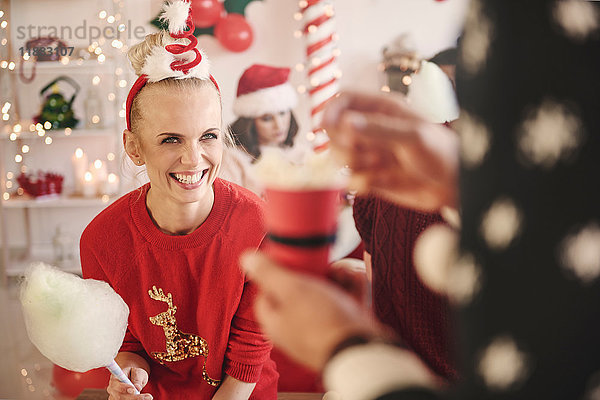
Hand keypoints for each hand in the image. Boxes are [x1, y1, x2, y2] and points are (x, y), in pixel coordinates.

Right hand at [107, 353, 151, 399]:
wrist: (132, 375)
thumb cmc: (134, 372)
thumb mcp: (138, 371)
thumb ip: (137, 377)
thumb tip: (137, 387)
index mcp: (114, 378)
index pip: (116, 385)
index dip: (124, 388)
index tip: (133, 390)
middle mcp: (112, 389)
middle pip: (120, 396)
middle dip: (134, 397)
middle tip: (148, 396)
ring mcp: (114, 396)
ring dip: (136, 399)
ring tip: (148, 397)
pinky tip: (144, 398)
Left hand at [241, 251, 380, 371]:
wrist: (361, 351)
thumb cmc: (321, 321)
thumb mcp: (291, 290)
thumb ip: (268, 273)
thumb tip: (245, 258)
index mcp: (275, 323)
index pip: (265, 293)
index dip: (276, 274)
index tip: (289, 260)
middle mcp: (294, 329)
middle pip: (298, 291)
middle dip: (314, 273)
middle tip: (323, 263)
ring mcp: (320, 330)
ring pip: (325, 294)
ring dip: (337, 278)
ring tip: (345, 273)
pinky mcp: (342, 329)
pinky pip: (343, 304)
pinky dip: (351, 290)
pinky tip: (357, 281)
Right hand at [322, 91, 458, 210]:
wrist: (453, 186)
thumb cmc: (441, 153)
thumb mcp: (413, 136)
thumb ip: (378, 129)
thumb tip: (344, 123)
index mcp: (381, 110)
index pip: (343, 101)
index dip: (331, 111)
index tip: (328, 126)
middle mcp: (370, 130)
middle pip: (333, 132)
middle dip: (342, 144)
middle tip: (361, 150)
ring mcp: (369, 155)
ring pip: (338, 158)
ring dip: (353, 165)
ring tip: (378, 166)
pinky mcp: (370, 178)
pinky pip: (350, 181)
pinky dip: (361, 184)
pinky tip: (381, 182)